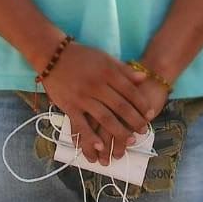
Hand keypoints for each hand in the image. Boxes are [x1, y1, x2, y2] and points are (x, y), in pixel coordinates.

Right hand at [41, 43, 156, 162]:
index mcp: (107, 72)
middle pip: (121, 107)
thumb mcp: (105, 58)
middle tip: (143, 131)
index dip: (142, 104)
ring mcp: (82, 97)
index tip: (150, 114)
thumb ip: (124, 70)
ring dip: (119, 132)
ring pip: (105, 118)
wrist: (52, 55)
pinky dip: (90, 136)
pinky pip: (81, 124)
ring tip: (129, 141)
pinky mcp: (69, 106)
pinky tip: (100, 146)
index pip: (130, 91)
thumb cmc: (81, 56)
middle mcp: (96, 85)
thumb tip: (144, 78)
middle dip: (134, 121)